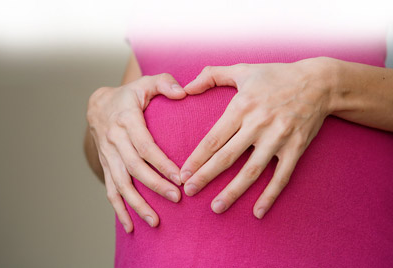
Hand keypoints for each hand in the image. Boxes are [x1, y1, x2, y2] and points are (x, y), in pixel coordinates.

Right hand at [87, 74, 186, 231]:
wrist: (99, 105)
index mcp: (126, 119)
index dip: (162, 163)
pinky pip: (110, 190)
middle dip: (155, 186)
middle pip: (134, 168)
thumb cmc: (130, 95)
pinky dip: (119, 209)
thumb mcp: (146, 83)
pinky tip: (130, 226)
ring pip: (121, 184)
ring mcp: (108, 155)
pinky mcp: (106, 166)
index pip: (145, 145)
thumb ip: (165, 83)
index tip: (180, 177)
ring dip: (137, 204)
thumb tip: (183, 92)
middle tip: (177, 199)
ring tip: (155, 221)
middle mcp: (114, 140)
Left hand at [180, 57, 333, 218]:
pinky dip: (270, 195)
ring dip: (233, 191)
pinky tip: (257, 212)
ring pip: (252, 170)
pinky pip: (282, 176)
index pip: (214, 138)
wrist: (319, 82)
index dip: (197, 158)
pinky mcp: (295, 148)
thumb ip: (212, 75)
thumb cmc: (276, 76)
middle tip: (188, 191)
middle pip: (227, 156)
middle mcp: (259, 124)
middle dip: (205, 176)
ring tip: (216, 208)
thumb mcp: (243, 70)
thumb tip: (185, 87)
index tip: (182, 173)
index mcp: (242, 106)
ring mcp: (278, 138)